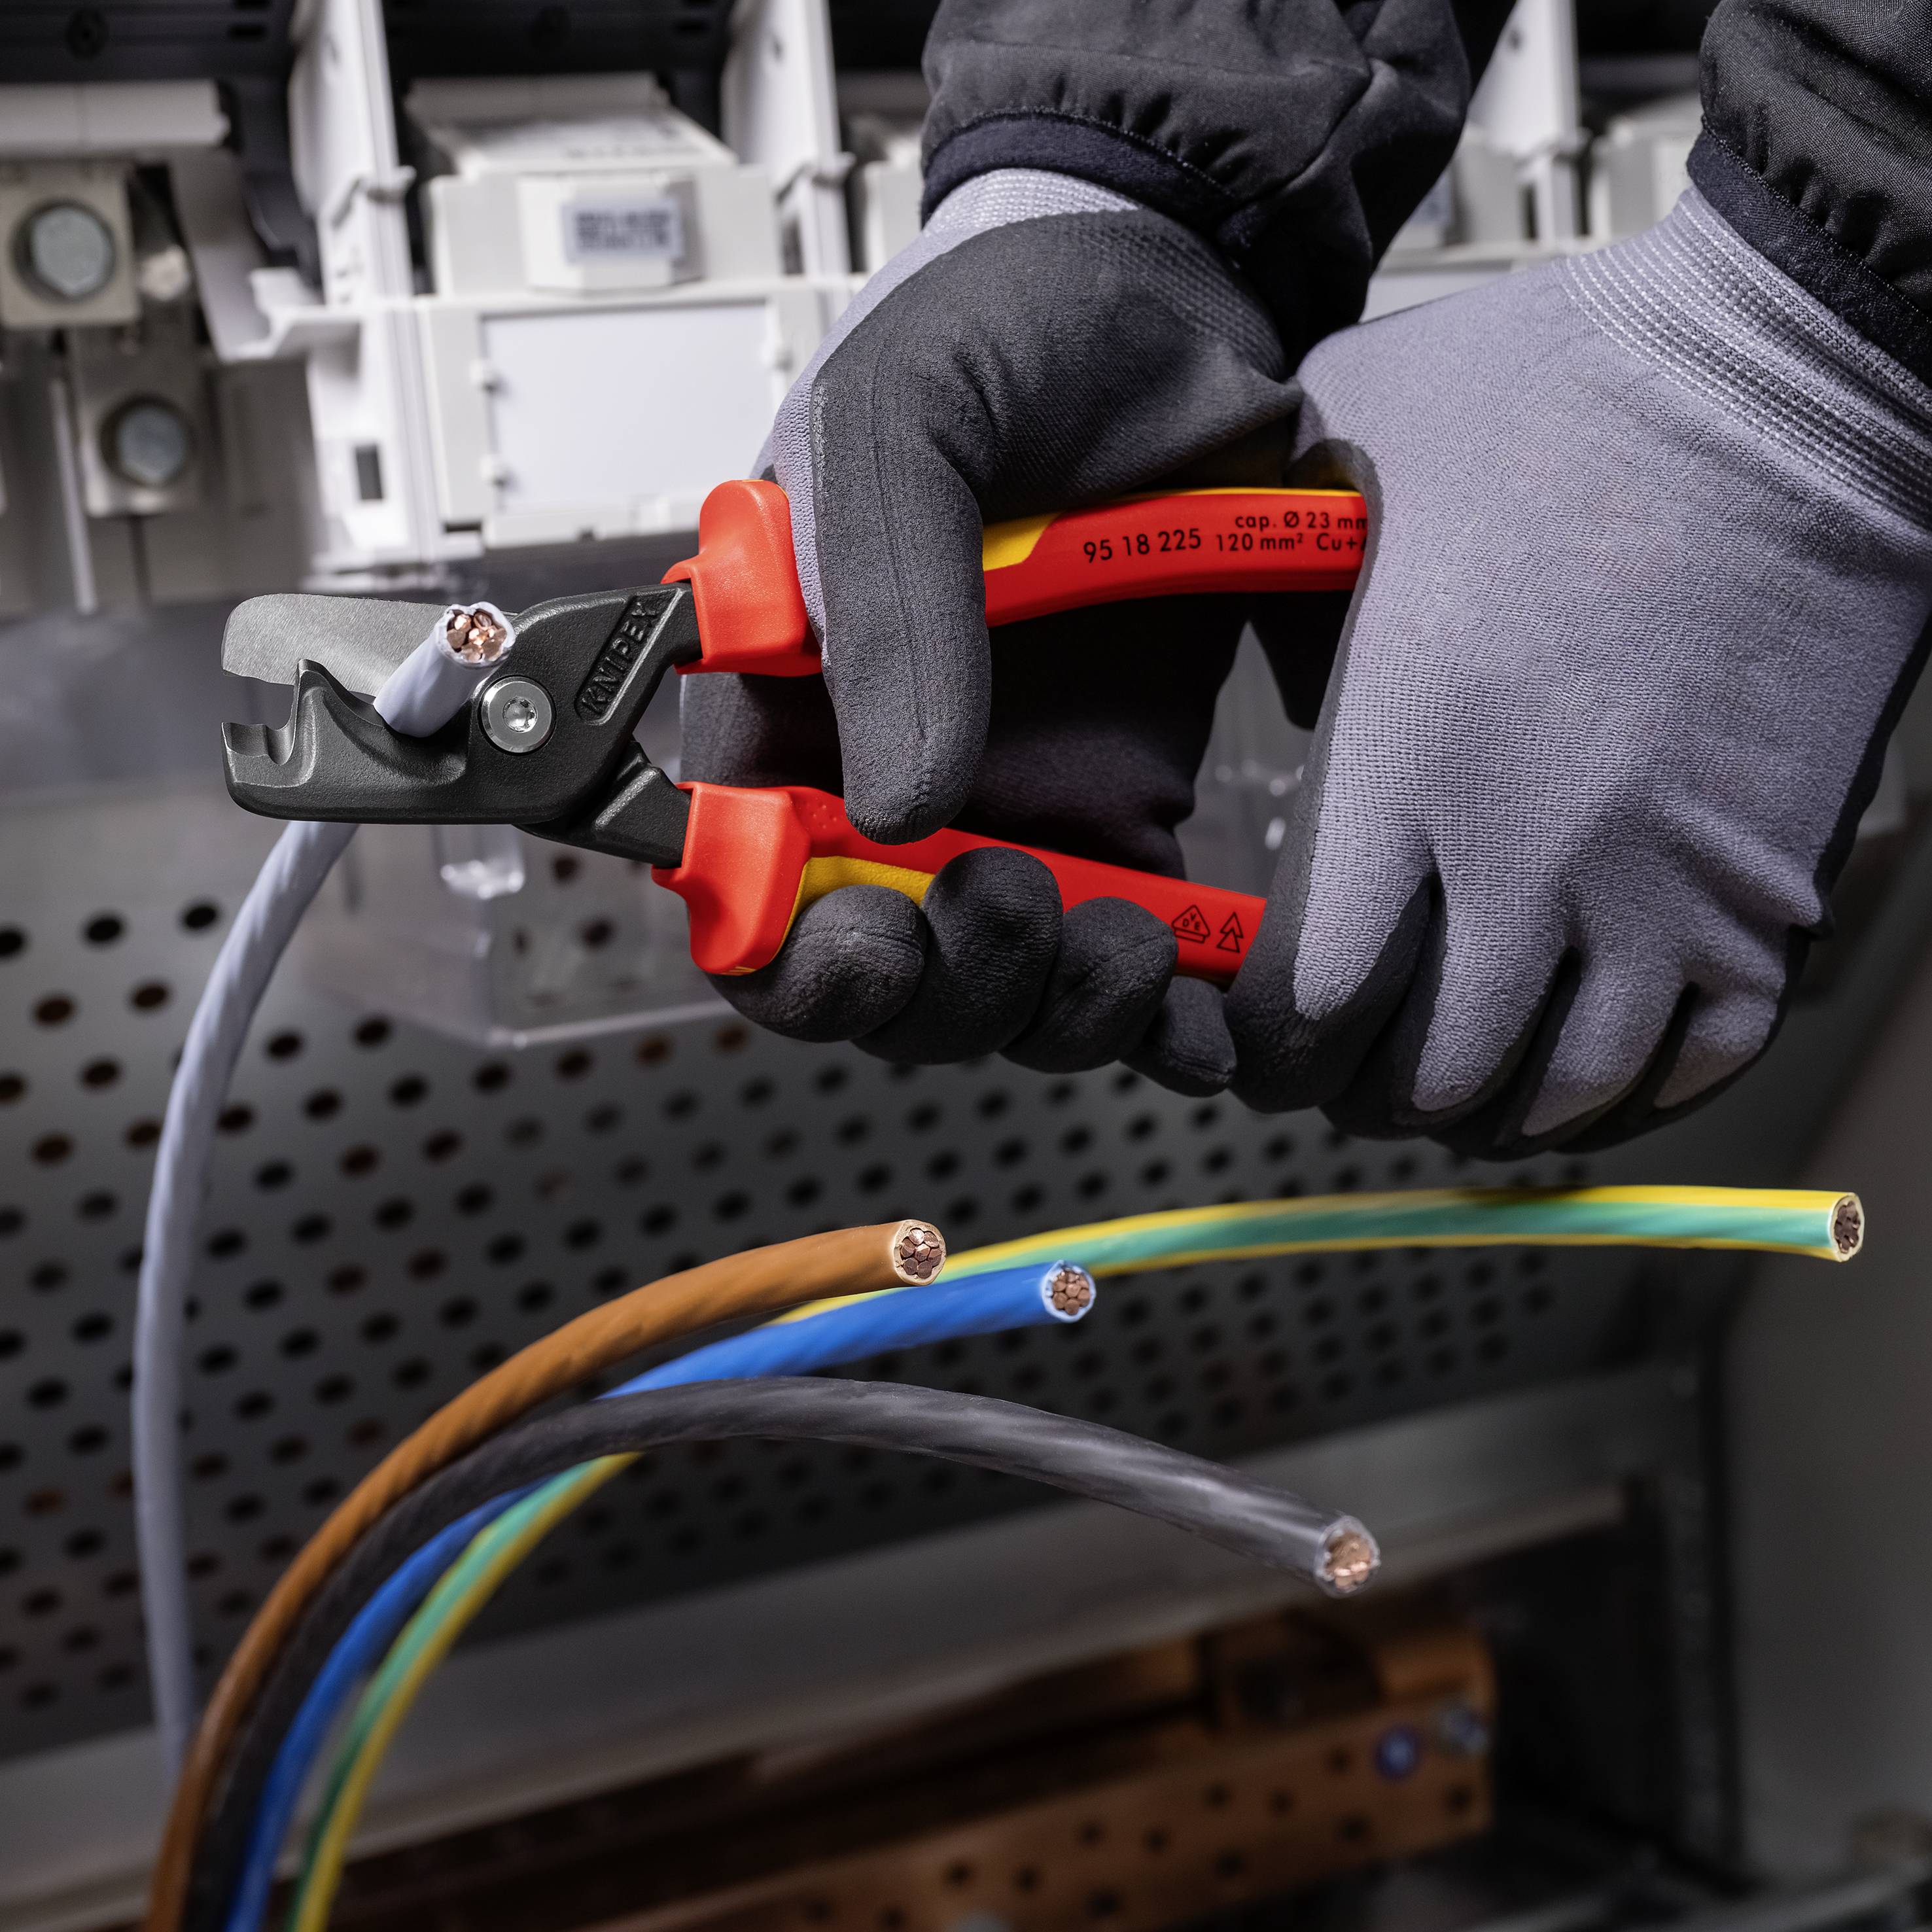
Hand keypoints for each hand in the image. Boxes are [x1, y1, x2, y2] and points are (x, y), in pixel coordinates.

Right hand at [682, 169, 1300, 1091]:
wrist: (1180, 291)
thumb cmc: (1003, 324)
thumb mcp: (902, 422)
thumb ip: (879, 600)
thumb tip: (895, 803)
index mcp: (788, 694)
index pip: (742, 886)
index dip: (789, 955)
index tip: (868, 937)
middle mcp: (889, 767)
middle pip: (879, 974)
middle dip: (941, 992)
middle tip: (1011, 906)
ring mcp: (1017, 799)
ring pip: (1003, 990)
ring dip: (1050, 1007)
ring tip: (1117, 939)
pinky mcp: (1129, 810)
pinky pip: (1127, 958)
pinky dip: (1160, 1012)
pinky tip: (1194, 1003)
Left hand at [1227, 187, 1931, 1154]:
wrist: (1788, 368)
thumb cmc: (1567, 389)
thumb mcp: (1349, 445)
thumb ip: (1276, 571)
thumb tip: (1264, 663)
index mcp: (1409, 765)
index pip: (1310, 999)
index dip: (1268, 1048)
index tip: (1257, 1038)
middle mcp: (1532, 856)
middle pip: (1426, 1072)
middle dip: (1366, 1092)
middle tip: (1348, 1070)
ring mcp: (1663, 885)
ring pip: (1559, 1090)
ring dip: (1493, 1109)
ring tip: (1459, 1087)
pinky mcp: (1771, 886)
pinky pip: (1702, 1057)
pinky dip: (1633, 1094)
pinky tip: (1587, 1079)